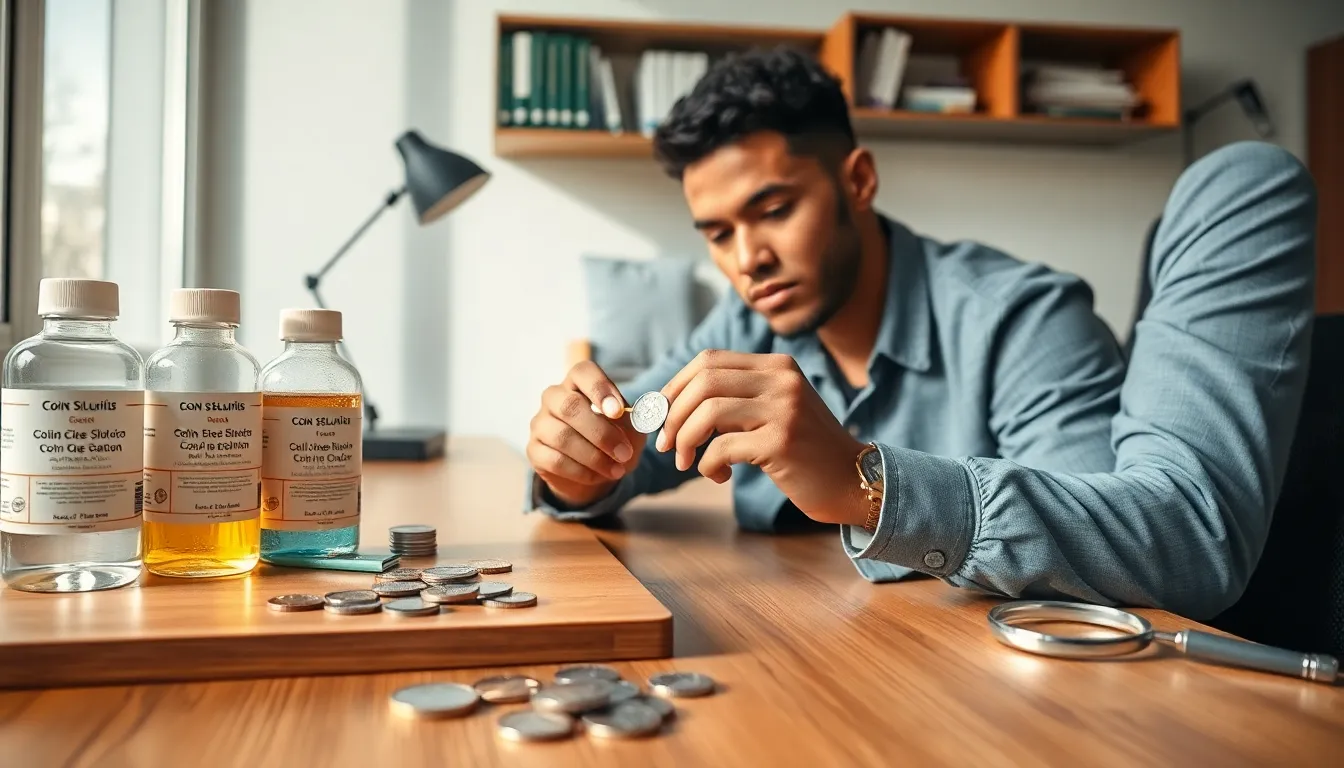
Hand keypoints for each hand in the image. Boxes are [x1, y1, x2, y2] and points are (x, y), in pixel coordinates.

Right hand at [527, 361, 645, 507]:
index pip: (583, 371)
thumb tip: (631, 417)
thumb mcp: (631, 429)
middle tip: (625, 453)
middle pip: (570, 406)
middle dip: (601, 433)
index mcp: (579, 383)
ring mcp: (540, 423)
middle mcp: (554, 398)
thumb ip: (633, 420)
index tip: (617, 411)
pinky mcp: (534, 450)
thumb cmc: (615, 440)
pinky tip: (599, 476)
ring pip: (562, 436)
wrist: (596, 471)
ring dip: (594, 457)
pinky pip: (555, 460)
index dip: (599, 388)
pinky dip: (582, 471)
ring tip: (617, 469)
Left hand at [655, 350, 867, 525]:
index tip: (662, 415)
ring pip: (708, 412)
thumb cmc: (806, 450)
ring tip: (687, 462)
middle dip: (673, 414)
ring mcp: (784, 409)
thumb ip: (738, 398)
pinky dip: (708, 465)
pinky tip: (720, 477)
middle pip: (703, 382)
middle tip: (666, 444)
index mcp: (777, 366)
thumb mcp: (776, 409)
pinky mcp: (782, 442)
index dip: (676, 387)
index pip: (708, 361)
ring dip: (685, 440)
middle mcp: (782, 380)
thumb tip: (674, 403)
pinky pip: (722, 448)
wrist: (855, 480)